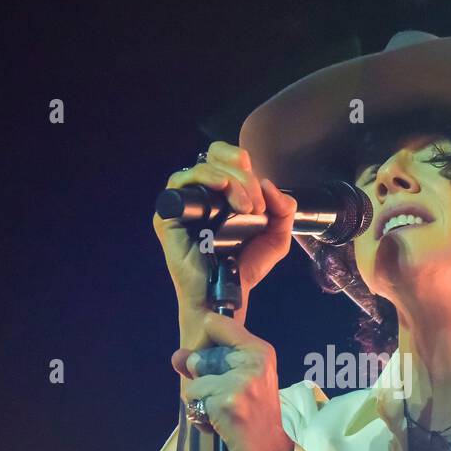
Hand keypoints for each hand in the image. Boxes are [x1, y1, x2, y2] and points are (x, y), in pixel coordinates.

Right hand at [155, 140, 297, 343]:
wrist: (226, 294)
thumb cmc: (244, 267)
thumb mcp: (275, 236)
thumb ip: (283, 210)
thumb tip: (269, 184)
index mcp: (220, 193)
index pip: (225, 156)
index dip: (244, 164)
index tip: (261, 193)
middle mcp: (199, 194)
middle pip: (216, 157)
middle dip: (244, 177)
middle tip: (256, 206)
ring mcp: (181, 204)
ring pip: (203, 167)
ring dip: (232, 181)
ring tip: (246, 208)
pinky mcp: (167, 216)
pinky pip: (180, 183)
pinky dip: (204, 178)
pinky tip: (222, 188)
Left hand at [173, 311, 294, 450]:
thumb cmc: (253, 420)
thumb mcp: (237, 383)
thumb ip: (206, 365)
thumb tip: (177, 356)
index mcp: (259, 351)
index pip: (216, 322)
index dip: (203, 345)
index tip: (211, 366)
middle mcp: (253, 362)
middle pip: (198, 356)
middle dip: (201, 382)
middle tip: (225, 401)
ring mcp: (241, 382)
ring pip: (193, 383)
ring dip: (200, 404)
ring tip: (223, 416)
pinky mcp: (228, 403)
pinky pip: (194, 402)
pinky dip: (201, 418)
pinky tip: (220, 427)